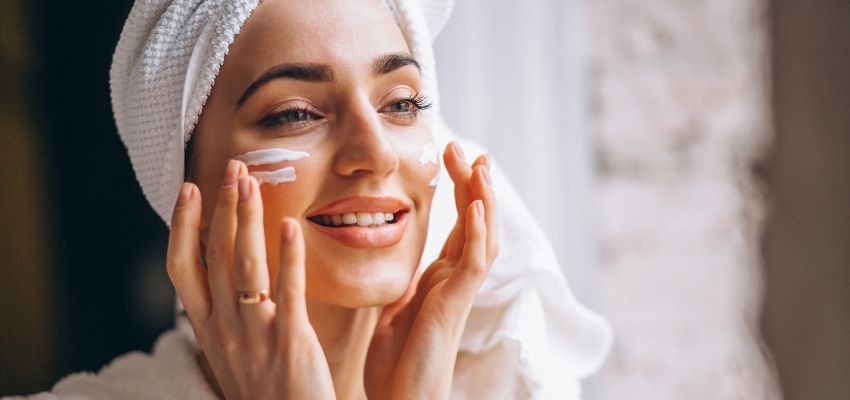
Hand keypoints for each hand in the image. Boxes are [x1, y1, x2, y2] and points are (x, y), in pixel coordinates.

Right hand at [166, 160, 335, 399]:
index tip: (189, 189)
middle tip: (232, 168)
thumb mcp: (230, 351)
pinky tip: (291, 225)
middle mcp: (223, 327)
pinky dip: (288, 256)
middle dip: (221, 207)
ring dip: (246, 219)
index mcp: (206, 328)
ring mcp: (254, 334)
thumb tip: (223, 274)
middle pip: (215, 255)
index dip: (182, 225)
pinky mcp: (290, 342)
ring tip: (251, 182)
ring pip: (244, 265)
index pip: (181, 268)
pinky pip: (286, 291)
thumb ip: (225, 314)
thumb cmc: (264, 391)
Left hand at [364, 142, 498, 399]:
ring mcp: (459, 292)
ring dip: (484, 200)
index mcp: (441, 279)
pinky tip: (475, 206)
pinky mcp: (456, 306)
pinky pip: (474, 264)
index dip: (460, 191)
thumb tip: (381, 253)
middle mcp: (456, 281)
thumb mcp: (391, 308)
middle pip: (476, 223)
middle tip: (467, 149)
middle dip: (474, 185)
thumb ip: (398, 280)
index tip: (453, 157)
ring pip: (484, 237)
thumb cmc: (394, 363)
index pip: (458, 225)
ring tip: (480, 164)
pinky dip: (477, 233)